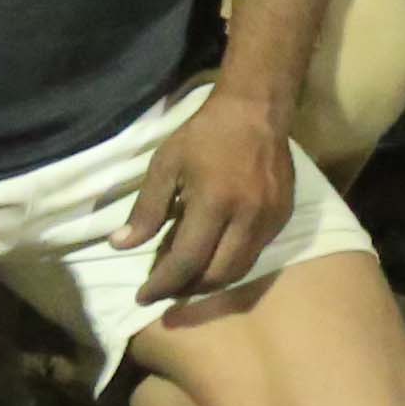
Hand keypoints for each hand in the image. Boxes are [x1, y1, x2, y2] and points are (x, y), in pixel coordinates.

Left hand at [116, 88, 296, 306]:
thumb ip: (146, 209)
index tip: (143, 296)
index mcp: (214, 201)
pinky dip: (230, 263)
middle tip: (164, 289)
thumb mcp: (166, 164)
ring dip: (210, 282)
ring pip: (239, 270)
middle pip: (216, 275)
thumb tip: (121, 245)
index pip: (187, 261)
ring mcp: (270, 218)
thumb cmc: (205, 134)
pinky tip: (213, 255)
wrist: (256, 108)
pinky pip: (255, 253)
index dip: (163, 284)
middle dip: (186, 289)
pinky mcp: (283, 216)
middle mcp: (247, 216)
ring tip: (186, 279)